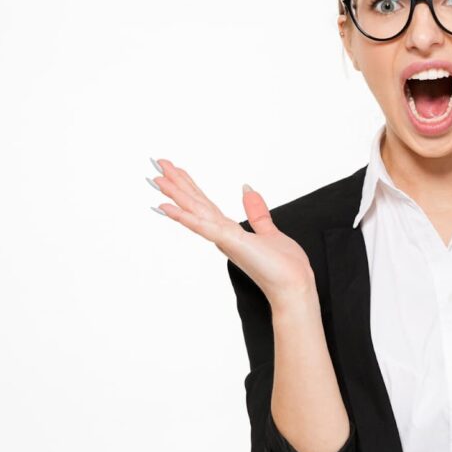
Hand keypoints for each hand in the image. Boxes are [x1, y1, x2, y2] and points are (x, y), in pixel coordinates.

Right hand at [147, 158, 316, 308]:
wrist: (293, 287)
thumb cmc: (283, 267)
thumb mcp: (269, 231)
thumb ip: (256, 212)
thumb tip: (247, 189)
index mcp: (229, 231)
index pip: (204, 204)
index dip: (189, 186)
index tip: (175, 170)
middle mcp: (222, 234)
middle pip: (195, 204)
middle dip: (176, 184)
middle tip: (158, 164)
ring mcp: (224, 239)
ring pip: (195, 211)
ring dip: (175, 194)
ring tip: (157, 178)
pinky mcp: (231, 242)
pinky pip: (204, 227)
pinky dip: (186, 217)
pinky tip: (168, 208)